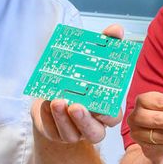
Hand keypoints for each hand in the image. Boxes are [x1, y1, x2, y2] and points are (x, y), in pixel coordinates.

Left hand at [30, 24, 125, 144]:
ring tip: (56, 100)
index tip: (100, 103)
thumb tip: (117, 30)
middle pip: (94, 133)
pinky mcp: (54, 133)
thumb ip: (106, 44)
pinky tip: (45, 102)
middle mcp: (91, 124)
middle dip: (84, 120)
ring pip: (71, 133)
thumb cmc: (80, 78)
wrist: (54, 90)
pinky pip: (51, 129)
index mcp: (105, 110)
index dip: (107, 113)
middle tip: (75, 105)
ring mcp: (72, 131)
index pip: (113, 118)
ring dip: (63, 118)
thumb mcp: (93, 58)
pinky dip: (48, 116)